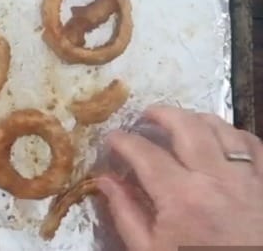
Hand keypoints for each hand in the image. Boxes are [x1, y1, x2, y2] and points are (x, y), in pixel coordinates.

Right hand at [98, 106, 262, 250]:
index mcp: (181, 197)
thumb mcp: (150, 250)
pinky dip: (232, 134)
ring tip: (180, 122)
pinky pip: (252, 144)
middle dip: (160, 114)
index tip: (111, 138)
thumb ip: (126, 212)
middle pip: (186, 126)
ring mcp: (247, 178)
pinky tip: (219, 139)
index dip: (123, 140)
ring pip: (221, 128)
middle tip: (145, 116)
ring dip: (195, 119)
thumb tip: (104, 181)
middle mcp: (215, 178)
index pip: (144, 152)